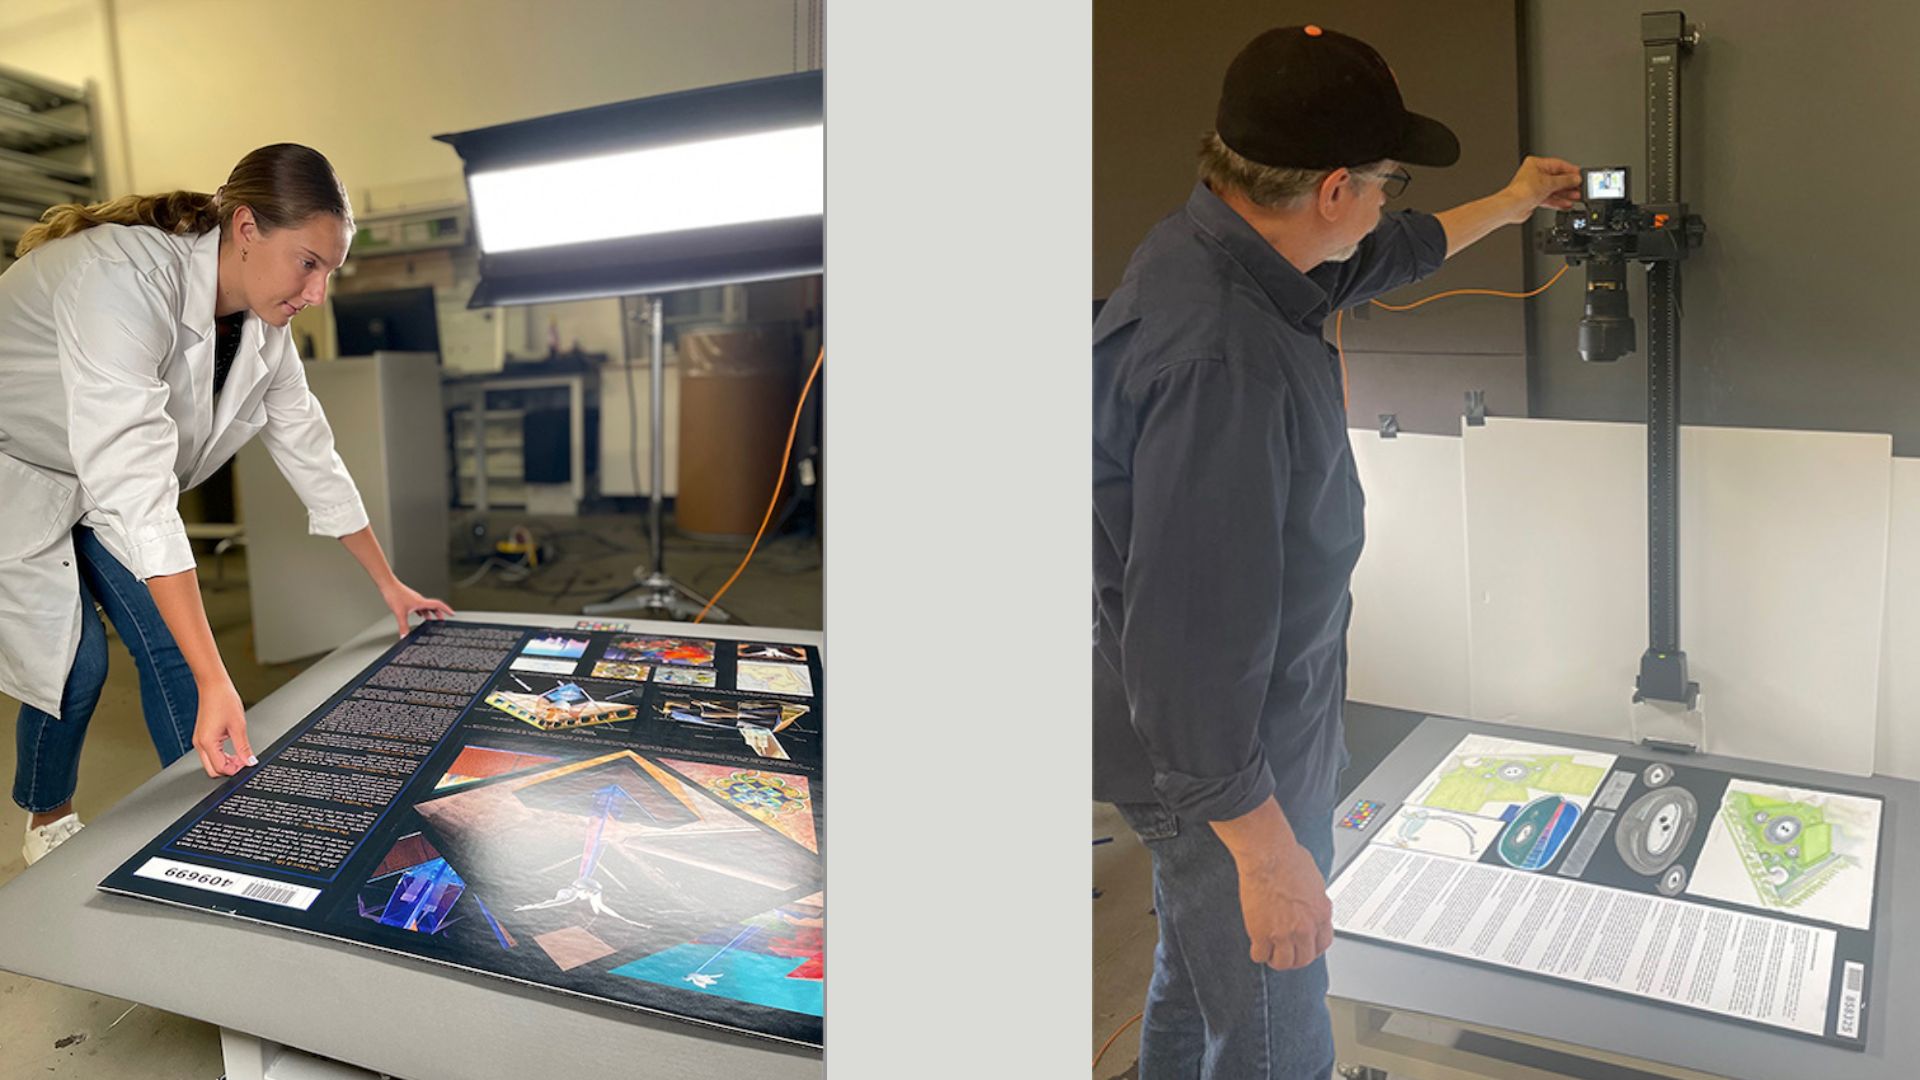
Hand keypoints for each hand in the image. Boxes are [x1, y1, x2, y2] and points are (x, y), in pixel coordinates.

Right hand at [192, 680, 254, 777]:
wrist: (213, 686)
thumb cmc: (224, 700)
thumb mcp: (239, 726)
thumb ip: (244, 747)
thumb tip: (250, 761)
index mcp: (207, 742)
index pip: (220, 768)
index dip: (235, 770)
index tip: (247, 764)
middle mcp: (200, 743)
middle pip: (212, 769)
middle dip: (229, 769)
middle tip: (244, 761)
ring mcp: (199, 740)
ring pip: (211, 762)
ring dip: (225, 762)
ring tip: (240, 755)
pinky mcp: (202, 736)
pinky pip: (210, 753)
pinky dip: (221, 755)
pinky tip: (232, 750)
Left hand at [380, 580, 454, 636]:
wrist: (388, 585)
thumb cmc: (395, 595)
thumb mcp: (400, 613)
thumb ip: (403, 626)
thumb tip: (405, 636)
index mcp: (421, 602)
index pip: (438, 605)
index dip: (446, 609)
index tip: (452, 614)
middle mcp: (419, 600)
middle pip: (433, 607)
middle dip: (439, 614)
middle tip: (442, 620)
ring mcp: (414, 599)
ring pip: (426, 606)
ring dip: (430, 613)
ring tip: (430, 619)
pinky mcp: (409, 599)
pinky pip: (418, 606)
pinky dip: (421, 611)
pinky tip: (418, 614)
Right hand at [1234, 841, 1334, 970]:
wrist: (1268, 856)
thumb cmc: (1288, 858)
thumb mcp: (1314, 880)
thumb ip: (1314, 899)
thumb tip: (1310, 903)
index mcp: (1320, 913)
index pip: (1322, 944)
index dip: (1312, 949)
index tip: (1305, 948)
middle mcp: (1305, 927)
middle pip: (1304, 958)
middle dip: (1295, 958)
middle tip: (1287, 954)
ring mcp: (1284, 933)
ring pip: (1284, 963)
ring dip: (1277, 960)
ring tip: (1271, 954)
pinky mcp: (1262, 933)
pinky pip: (1260, 955)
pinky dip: (1258, 954)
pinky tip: (1257, 947)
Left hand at [1502, 155, 1581, 221]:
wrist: (1512, 207)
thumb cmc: (1522, 191)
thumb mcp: (1549, 183)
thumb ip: (1565, 181)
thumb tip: (1576, 178)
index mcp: (1536, 164)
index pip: (1558, 164)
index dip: (1571, 170)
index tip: (1580, 175)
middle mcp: (1534, 174)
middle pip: (1557, 178)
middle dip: (1569, 184)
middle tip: (1580, 187)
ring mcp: (1534, 187)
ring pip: (1554, 189)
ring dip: (1565, 193)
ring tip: (1577, 196)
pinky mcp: (1534, 198)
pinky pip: (1549, 198)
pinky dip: (1558, 201)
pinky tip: (1567, 204)